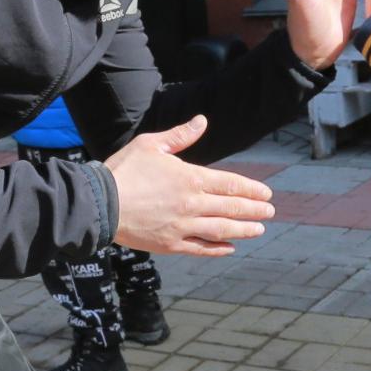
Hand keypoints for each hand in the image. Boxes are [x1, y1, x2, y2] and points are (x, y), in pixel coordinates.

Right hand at [106, 116, 275, 256]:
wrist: (100, 205)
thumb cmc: (124, 171)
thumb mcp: (151, 144)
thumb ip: (180, 136)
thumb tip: (201, 121)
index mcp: (190, 179)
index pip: (230, 185)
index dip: (251, 189)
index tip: (266, 193)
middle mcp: (192, 205)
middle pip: (232, 209)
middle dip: (254, 210)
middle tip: (270, 211)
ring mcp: (182, 227)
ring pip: (222, 230)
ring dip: (244, 230)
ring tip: (259, 230)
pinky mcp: (170, 245)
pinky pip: (201, 249)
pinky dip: (218, 249)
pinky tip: (230, 248)